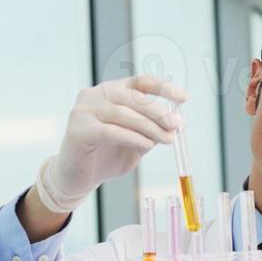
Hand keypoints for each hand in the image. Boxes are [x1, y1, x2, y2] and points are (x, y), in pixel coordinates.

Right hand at [34, 75, 186, 213]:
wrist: (77, 178)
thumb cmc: (106, 158)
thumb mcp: (135, 142)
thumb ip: (150, 130)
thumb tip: (175, 124)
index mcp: (111, 92)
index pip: (140, 82)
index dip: (163, 87)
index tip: (183, 98)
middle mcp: (95, 95)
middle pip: (134, 97)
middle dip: (159, 111)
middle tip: (177, 125)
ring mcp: (84, 110)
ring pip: (124, 114)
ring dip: (150, 127)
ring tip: (167, 139)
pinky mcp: (78, 129)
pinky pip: (112, 130)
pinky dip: (133, 138)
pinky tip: (148, 145)